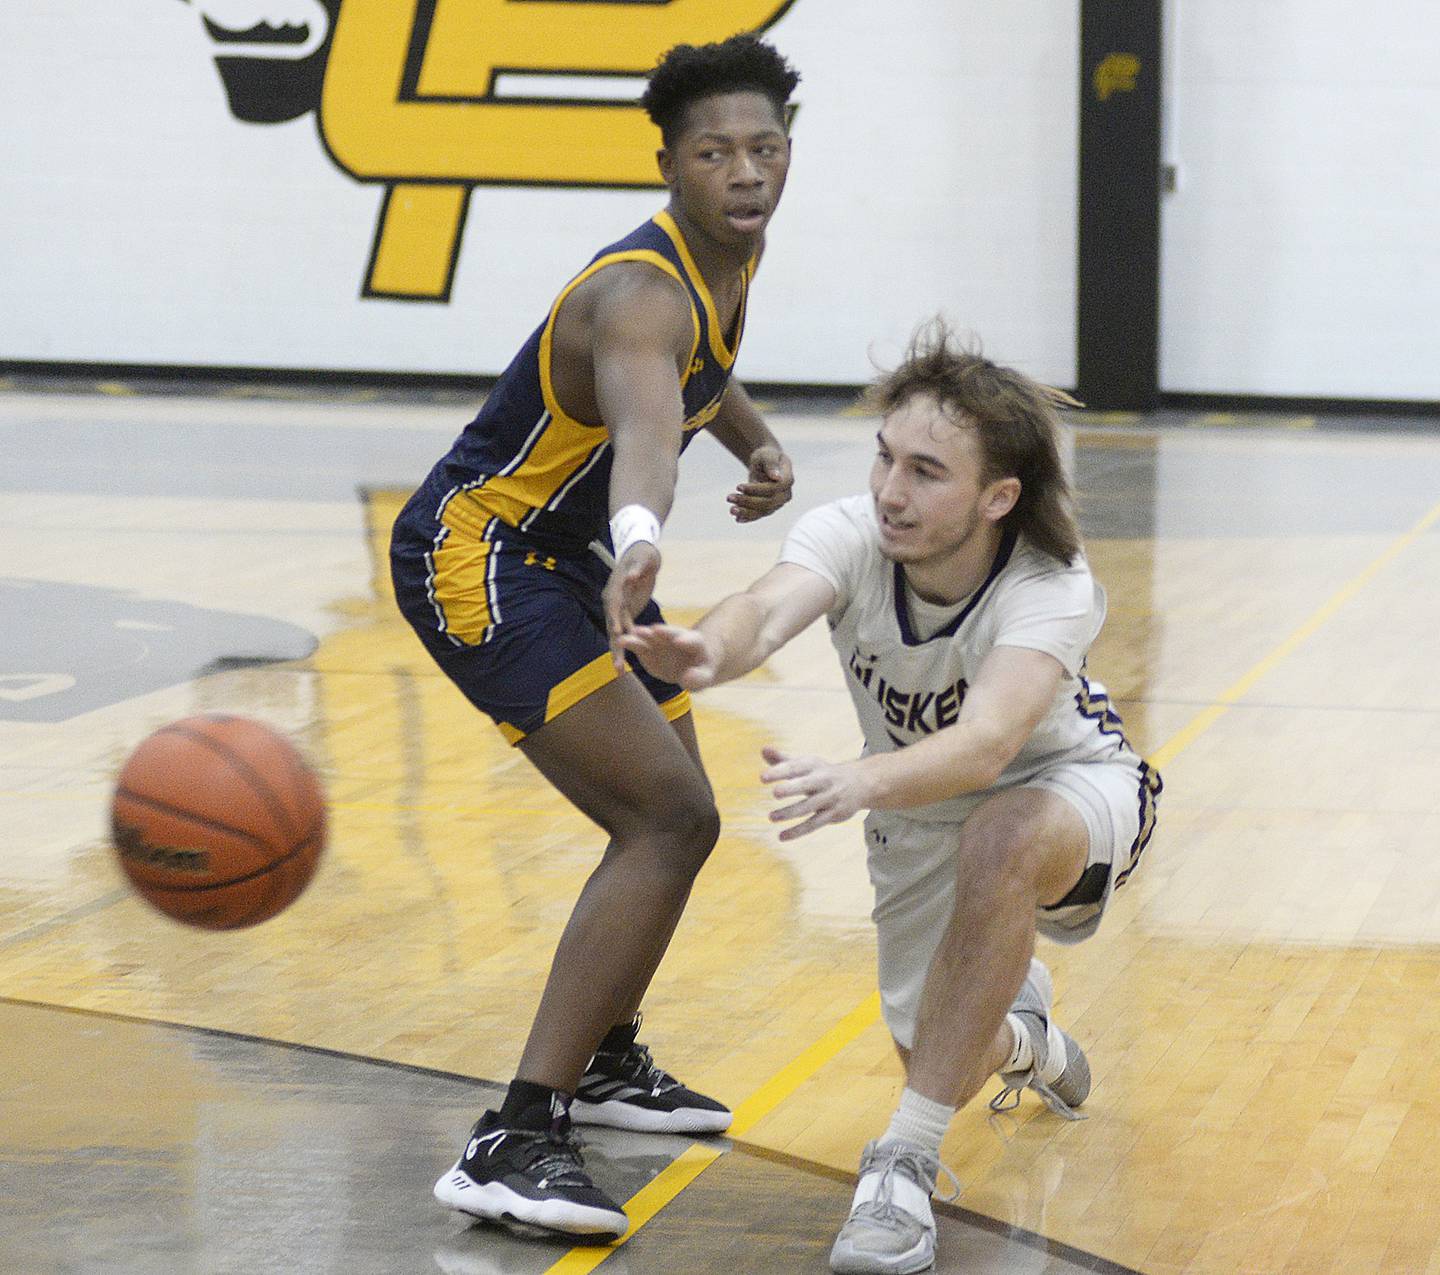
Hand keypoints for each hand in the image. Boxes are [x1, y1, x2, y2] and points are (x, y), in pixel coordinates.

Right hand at [603, 542, 660, 670]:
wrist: (643, 555)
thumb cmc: (643, 555)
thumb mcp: (644, 558)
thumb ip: (637, 567)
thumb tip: (631, 576)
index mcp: (616, 587)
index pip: (614, 604)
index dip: (615, 618)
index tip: (618, 632)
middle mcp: (613, 600)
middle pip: (612, 625)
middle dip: (614, 646)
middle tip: (617, 666)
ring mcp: (618, 608)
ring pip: (617, 633)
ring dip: (618, 652)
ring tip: (619, 671)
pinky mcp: (626, 613)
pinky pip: (626, 632)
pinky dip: (627, 645)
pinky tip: (627, 663)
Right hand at [615, 623, 719, 689]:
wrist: (687, 667)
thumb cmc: (700, 672)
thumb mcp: (704, 677)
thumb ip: (698, 679)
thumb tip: (685, 679)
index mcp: (695, 643)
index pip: (693, 641)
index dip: (687, 641)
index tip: (680, 641)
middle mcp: (675, 638)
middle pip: (669, 633)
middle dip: (661, 633)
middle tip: (652, 631)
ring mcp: (660, 642)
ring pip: (649, 637)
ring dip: (638, 637)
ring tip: (625, 639)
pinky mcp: (647, 649)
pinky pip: (637, 646)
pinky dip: (629, 645)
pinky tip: (619, 643)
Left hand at [727, 446, 792, 522]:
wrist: (765, 463)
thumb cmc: (766, 456)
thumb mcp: (767, 455)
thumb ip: (771, 464)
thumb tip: (777, 478)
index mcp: (788, 479)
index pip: (774, 488)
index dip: (756, 490)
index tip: (738, 486)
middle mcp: (785, 494)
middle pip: (768, 503)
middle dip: (748, 502)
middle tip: (729, 497)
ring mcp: (778, 503)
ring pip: (762, 511)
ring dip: (746, 512)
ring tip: (731, 509)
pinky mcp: (769, 508)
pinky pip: (759, 515)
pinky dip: (748, 517)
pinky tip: (737, 518)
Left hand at [760, 745, 870, 840]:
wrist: (860, 783)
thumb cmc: (824, 773)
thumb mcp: (807, 764)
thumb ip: (784, 760)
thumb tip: (764, 750)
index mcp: (813, 766)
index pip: (795, 767)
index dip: (780, 771)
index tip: (763, 777)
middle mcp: (823, 780)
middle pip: (806, 785)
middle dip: (792, 788)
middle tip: (775, 792)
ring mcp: (829, 798)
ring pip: (808, 807)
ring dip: (790, 813)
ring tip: (771, 817)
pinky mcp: (833, 814)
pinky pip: (814, 824)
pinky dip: (798, 831)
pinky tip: (782, 836)